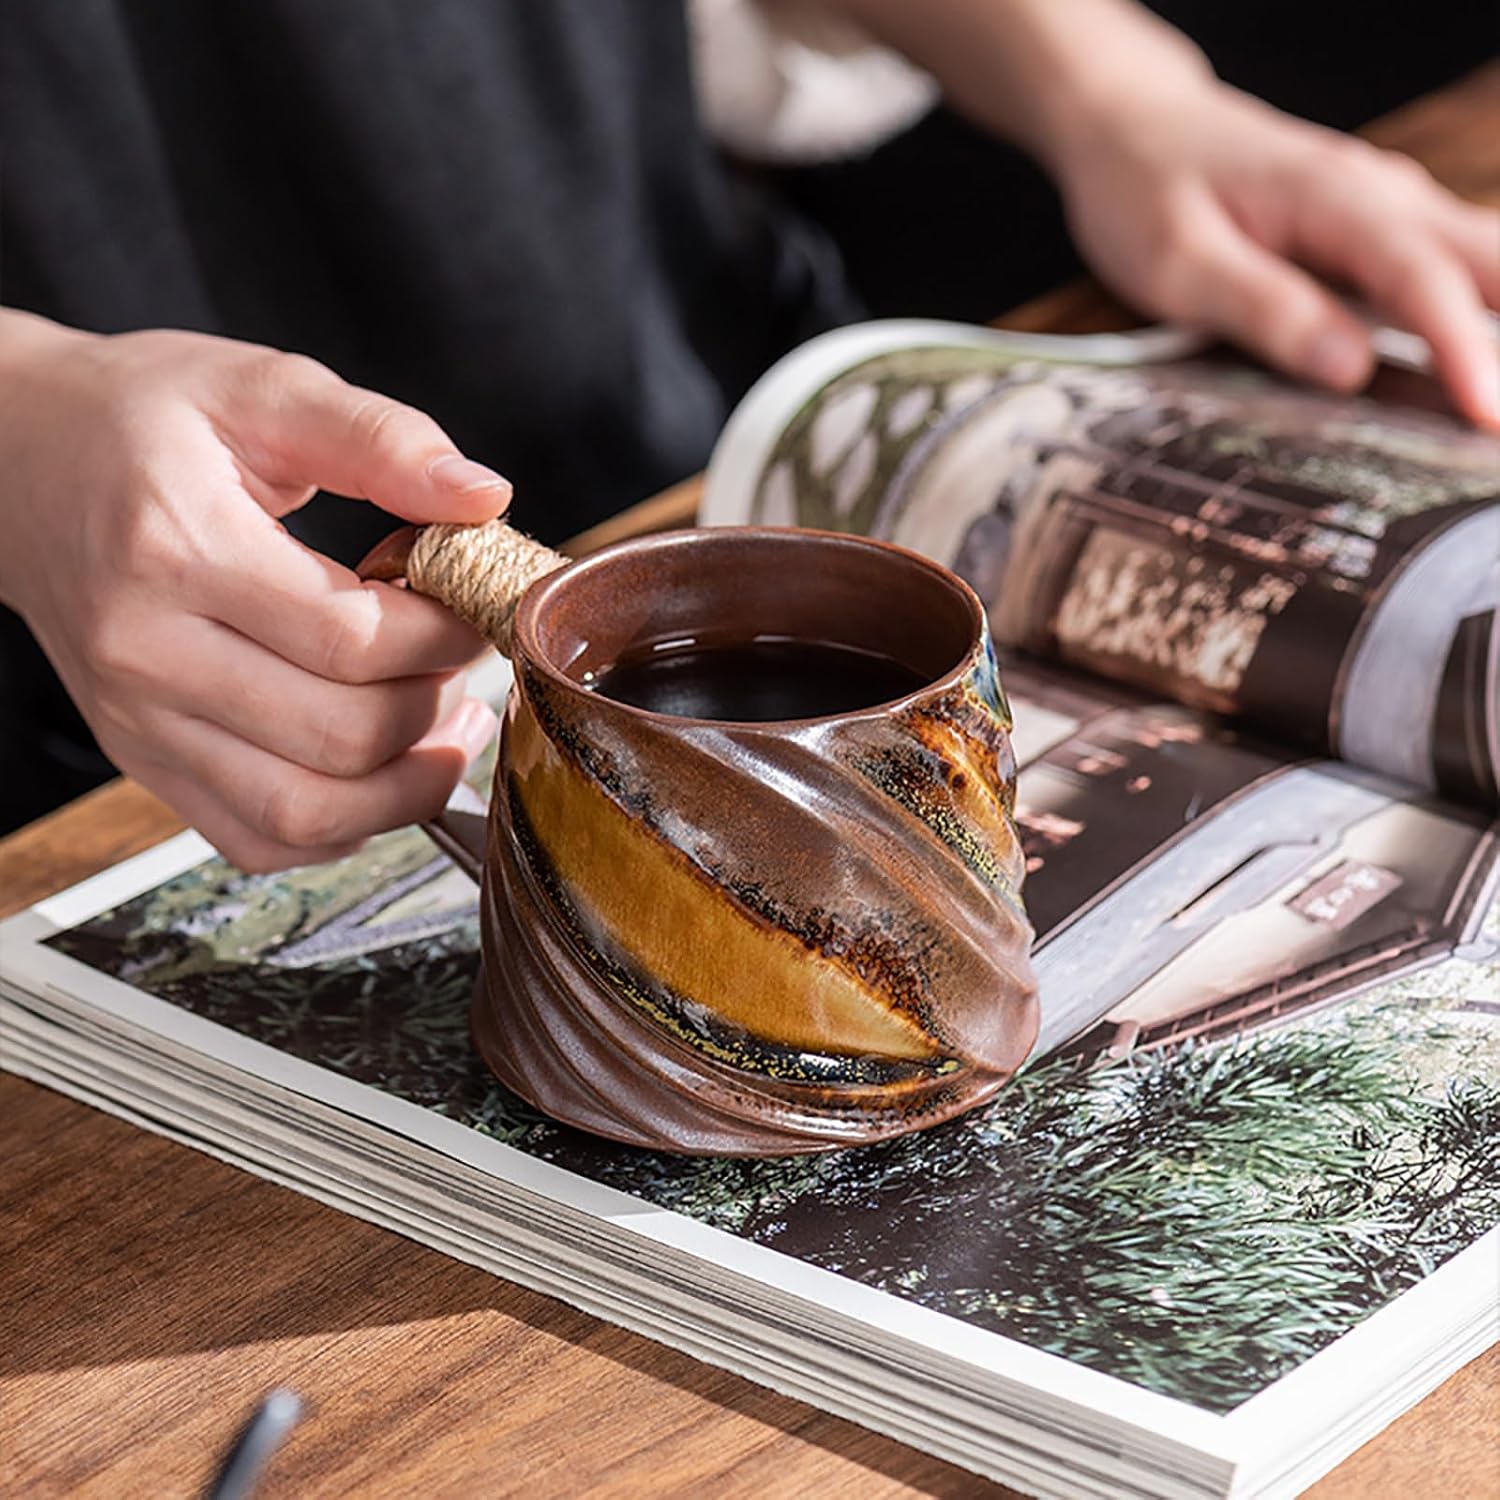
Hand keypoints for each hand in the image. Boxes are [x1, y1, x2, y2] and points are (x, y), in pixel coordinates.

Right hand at [0, 317, 509, 870]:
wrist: (14, 462)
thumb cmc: (142, 422)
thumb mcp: (261, 389)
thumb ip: (380, 439)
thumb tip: (482, 495)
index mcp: (178, 549)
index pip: (352, 640)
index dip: (445, 637)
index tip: (474, 609)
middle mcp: (148, 653)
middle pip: (339, 737)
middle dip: (436, 709)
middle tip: (463, 666)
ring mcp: (139, 721)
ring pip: (304, 813)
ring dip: (406, 787)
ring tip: (448, 732)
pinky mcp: (142, 760)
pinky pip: (256, 839)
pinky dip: (340, 828)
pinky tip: (381, 774)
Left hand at [1050, 80, 1499, 426]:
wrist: (1135, 127)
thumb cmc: (1146, 191)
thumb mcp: (1179, 263)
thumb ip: (1263, 310)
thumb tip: (1349, 369)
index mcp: (1334, 200)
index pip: (1420, 279)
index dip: (1461, 349)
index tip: (1486, 413)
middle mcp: (1380, 198)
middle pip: (1484, 263)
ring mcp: (1385, 212)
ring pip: (1478, 263)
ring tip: (1498, 405)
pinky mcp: (1374, 233)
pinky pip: (1445, 272)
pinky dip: (1475, 316)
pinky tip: (1479, 369)